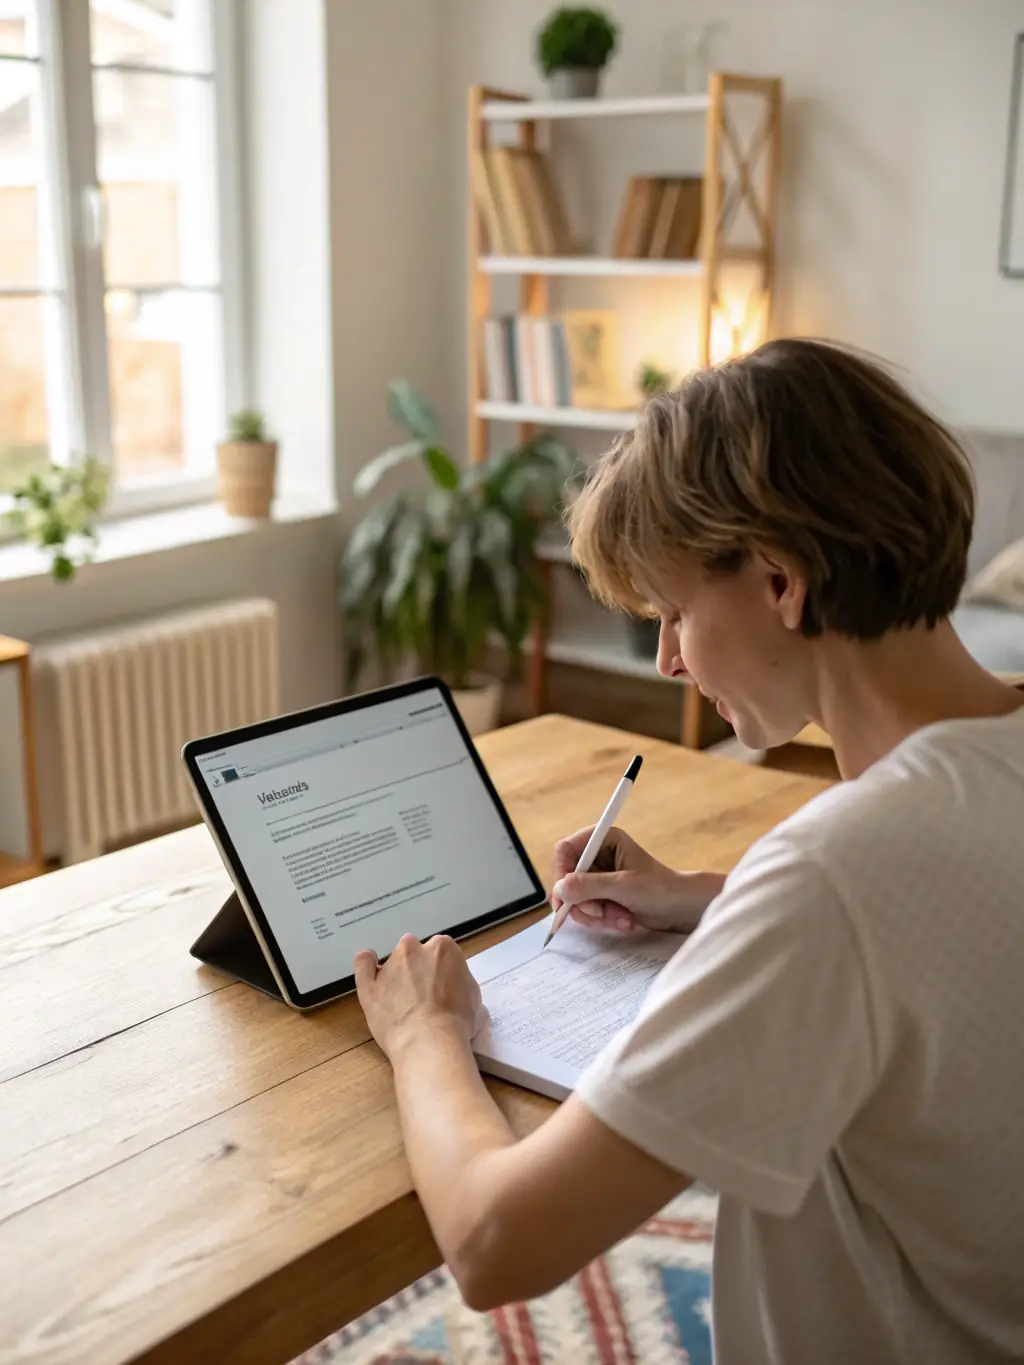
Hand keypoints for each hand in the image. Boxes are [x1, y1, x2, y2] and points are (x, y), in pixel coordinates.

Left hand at [354, 934, 484, 1061]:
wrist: (429, 1041)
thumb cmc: (456, 1022)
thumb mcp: (474, 998)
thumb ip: (460, 982)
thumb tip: (453, 988)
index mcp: (444, 948)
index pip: (443, 951)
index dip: (443, 969)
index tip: (444, 985)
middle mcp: (415, 949)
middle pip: (416, 950)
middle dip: (420, 967)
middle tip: (426, 993)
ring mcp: (389, 965)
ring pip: (393, 960)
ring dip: (398, 973)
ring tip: (403, 999)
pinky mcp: (370, 985)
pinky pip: (363, 964)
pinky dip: (365, 963)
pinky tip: (368, 963)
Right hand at [551, 826, 724, 934]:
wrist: (680, 908)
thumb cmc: (659, 888)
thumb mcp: (623, 886)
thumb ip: (589, 886)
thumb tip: (559, 889)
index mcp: (602, 839)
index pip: (564, 850)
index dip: (561, 872)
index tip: (564, 897)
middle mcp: (596, 855)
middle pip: (565, 877)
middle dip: (582, 901)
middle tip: (599, 913)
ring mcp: (597, 877)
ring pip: (574, 898)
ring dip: (595, 914)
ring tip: (621, 918)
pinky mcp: (599, 895)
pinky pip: (584, 910)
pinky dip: (601, 920)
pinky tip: (623, 920)